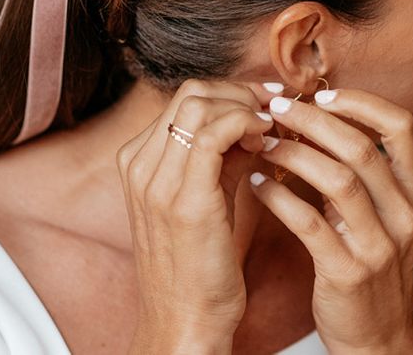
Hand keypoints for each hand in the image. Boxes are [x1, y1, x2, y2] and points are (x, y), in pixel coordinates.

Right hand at [116, 78, 276, 352]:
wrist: (185, 321)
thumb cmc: (200, 263)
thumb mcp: (207, 197)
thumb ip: (225, 156)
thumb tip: (255, 124)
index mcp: (139, 160)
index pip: (185, 98)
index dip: (230, 92)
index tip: (264, 102)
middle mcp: (139, 163)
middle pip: (191, 92)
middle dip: (240, 91)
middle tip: (274, 107)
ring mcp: (156, 180)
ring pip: (200, 104)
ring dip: (245, 106)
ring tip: (271, 127)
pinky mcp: (183, 199)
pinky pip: (212, 134)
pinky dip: (244, 123)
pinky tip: (265, 138)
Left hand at [250, 88, 412, 353]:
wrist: (385, 338)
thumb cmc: (377, 264)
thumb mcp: (389, 214)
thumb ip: (368, 171)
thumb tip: (323, 118)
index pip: (400, 126)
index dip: (360, 102)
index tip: (322, 94)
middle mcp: (406, 214)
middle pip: (360, 147)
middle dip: (313, 120)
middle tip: (276, 108)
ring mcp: (379, 246)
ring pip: (337, 179)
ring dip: (293, 153)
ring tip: (262, 142)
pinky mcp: (348, 273)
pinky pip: (308, 223)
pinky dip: (278, 196)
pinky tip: (257, 183)